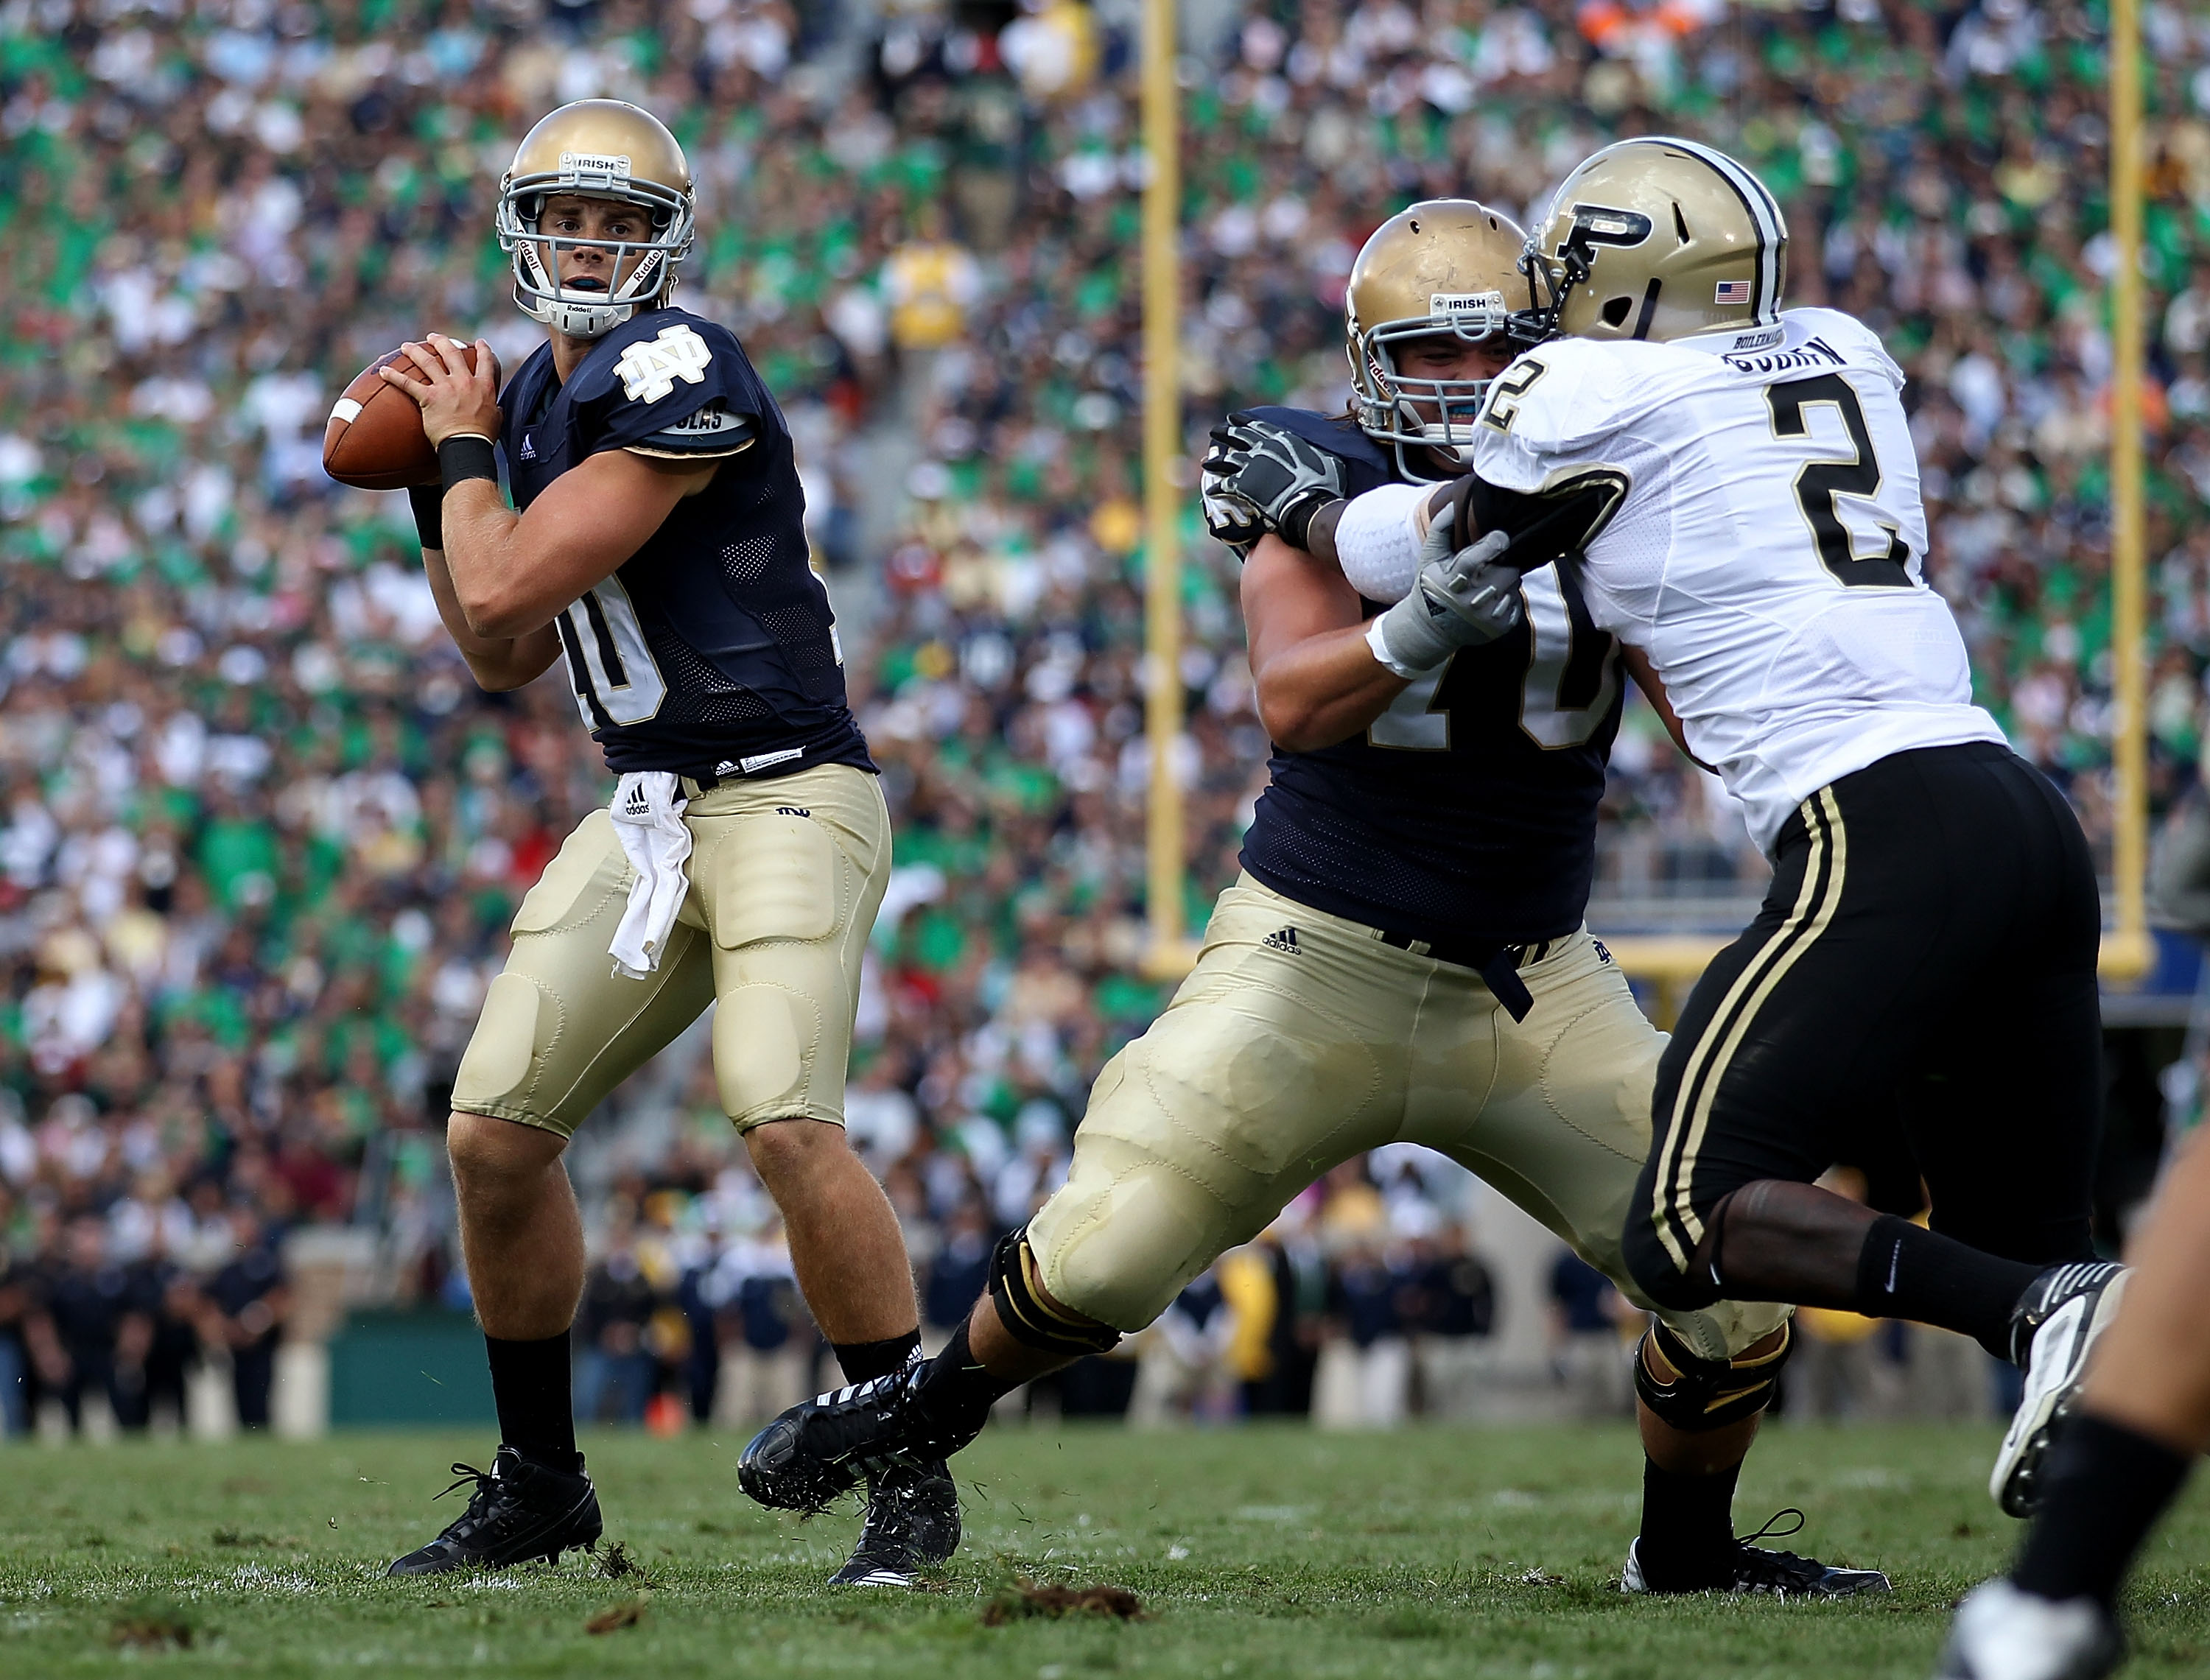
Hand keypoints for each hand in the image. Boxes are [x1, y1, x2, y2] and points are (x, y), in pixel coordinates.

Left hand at [378, 334, 501, 447]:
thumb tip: (498, 410)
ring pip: (427, 361)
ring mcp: (445, 388)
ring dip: (415, 351)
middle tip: (433, 337)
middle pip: (452, 353)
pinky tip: (383, 370)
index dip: (483, 349)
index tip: (479, 342)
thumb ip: (496, 411)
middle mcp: (464, 381)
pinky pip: (407, 383)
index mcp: (483, 387)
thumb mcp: (496, 420)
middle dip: (441, 342)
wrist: (468, 446)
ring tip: (406, 347)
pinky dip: (393, 376)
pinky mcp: (429, 398)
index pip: (486, 361)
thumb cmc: (482, 437)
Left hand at [1200, 414, 1345, 551]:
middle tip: (1215, 431)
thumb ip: (1317, 454)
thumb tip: (1325, 454)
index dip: (1243, 422)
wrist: (1309, 506)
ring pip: (1226, 460)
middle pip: (1237, 437)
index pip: (1258, 426)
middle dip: (1225, 433)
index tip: (1233, 418)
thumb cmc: (1324, 485)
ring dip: (1215, 461)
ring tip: (1207, 462)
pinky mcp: (1242, 486)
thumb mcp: (1328, 461)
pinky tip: (1210, 491)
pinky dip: (1216, 488)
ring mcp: (1250, 466)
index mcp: (1281, 440)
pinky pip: (1223, 485)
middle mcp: (1262, 449)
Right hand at [1370, 527, 1523, 673]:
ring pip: (1514, 585)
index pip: (1483, 555)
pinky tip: (1491, 598)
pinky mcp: (1500, 627)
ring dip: (1505, 580)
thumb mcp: (1430, 556)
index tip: (1499, 538)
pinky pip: (1517, 602)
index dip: (1496, 542)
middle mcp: (1472, 601)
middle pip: (1507, 570)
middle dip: (1502, 564)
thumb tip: (1455, 502)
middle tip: (1491, 565)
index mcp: (1454, 580)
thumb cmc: (1431, 585)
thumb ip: (1442, 527)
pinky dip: (1508, 597)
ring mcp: (1488, 617)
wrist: (1430, 628)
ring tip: (1488, 582)